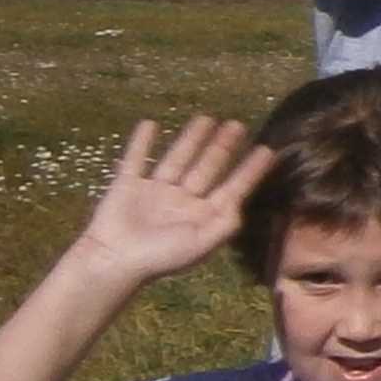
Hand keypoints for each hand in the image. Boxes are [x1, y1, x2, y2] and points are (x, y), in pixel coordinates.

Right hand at [72, 117, 276, 289]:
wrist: (114, 261)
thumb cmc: (160, 257)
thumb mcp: (200, 244)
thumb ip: (225, 224)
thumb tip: (241, 202)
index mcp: (201, 215)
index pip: (232, 188)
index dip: (250, 170)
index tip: (267, 150)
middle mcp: (182, 201)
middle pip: (207, 168)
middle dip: (223, 147)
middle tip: (237, 125)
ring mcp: (155, 192)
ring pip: (177, 158)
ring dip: (191, 139)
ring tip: (206, 118)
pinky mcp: (128, 186)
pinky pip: (136, 159)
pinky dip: (141, 142)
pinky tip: (150, 123)